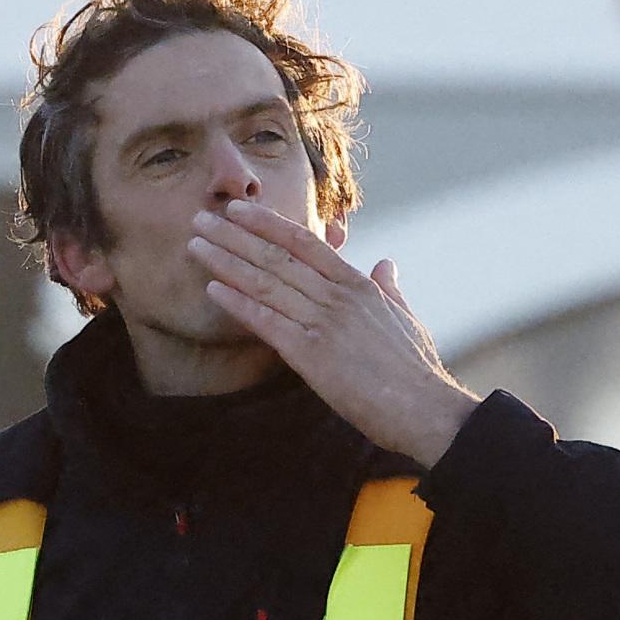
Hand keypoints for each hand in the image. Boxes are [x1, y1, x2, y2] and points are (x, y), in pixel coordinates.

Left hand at [189, 201, 476, 462]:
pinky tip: (213, 289)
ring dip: (226, 262)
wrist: (424, 409)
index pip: (304, 242)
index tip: (238, 210)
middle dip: (233, 235)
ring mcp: (324, 324)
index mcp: (357, 285)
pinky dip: (239, 304)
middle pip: (276, 256)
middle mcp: (337, 297)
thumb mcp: (405, 317)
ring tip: (195, 245)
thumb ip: (388, 288)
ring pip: (266, 283)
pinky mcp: (313, 355)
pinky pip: (268, 323)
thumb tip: (385, 263)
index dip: (267, 224)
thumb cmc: (416, 369)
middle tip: (199, 218)